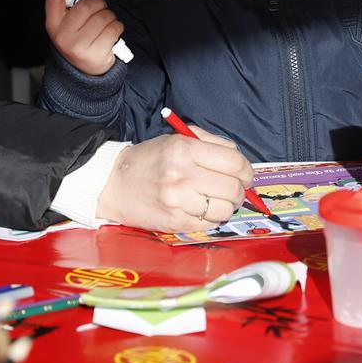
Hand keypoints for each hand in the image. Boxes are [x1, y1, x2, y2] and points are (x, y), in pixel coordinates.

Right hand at [44, 0, 125, 75]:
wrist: (85, 69)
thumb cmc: (80, 38)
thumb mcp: (73, 18)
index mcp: (54, 24)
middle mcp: (63, 35)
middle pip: (86, 6)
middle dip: (98, 4)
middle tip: (98, 11)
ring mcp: (78, 46)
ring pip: (104, 16)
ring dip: (109, 17)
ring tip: (103, 25)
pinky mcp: (96, 53)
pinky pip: (114, 28)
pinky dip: (117, 27)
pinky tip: (110, 34)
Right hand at [96, 129, 252, 232]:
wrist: (115, 183)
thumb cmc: (150, 159)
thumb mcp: (177, 139)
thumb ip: (211, 143)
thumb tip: (240, 162)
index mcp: (185, 149)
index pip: (234, 162)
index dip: (247, 170)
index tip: (245, 174)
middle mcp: (182, 175)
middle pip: (233, 188)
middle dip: (241, 190)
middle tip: (235, 189)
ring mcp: (179, 202)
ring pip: (225, 210)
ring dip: (228, 206)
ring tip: (218, 199)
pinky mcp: (175, 222)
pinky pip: (210, 223)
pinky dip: (212, 217)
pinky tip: (202, 208)